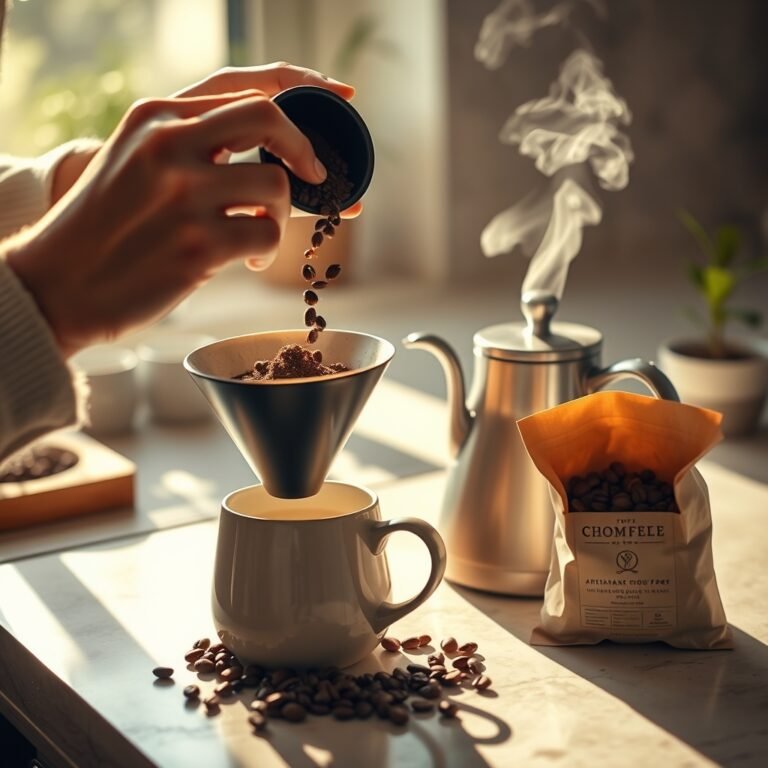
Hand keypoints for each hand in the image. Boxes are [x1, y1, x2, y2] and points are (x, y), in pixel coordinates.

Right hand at [4, 63, 357, 357]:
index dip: (300, 87)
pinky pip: (266, 233)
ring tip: (259, 232)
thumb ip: (192, 144)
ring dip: (281, 212)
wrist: (60, 284)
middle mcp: (169, 146)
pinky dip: (267, 247)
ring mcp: (183, 195)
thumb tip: (272, 154)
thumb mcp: (133, 161)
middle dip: (305, 146)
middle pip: (267, 117)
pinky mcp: (198, 245)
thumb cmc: (104, 228)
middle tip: (318, 175)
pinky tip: (247, 259)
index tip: (337, 97)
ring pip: (276, 183)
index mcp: (154, 117)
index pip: (242, 84)